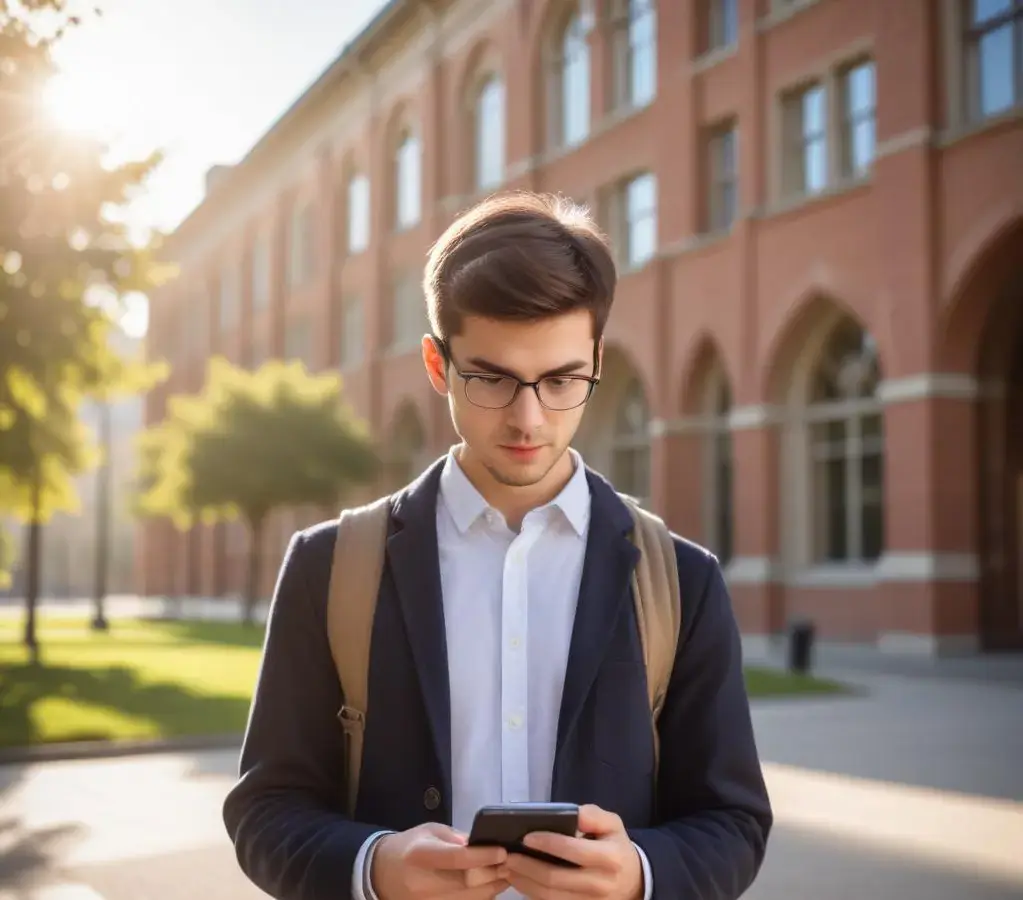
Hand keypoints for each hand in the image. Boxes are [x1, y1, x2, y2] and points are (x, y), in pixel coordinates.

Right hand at [371, 822, 509, 899]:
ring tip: (506, 875)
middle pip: (466, 884)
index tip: (502, 851)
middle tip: (511, 864)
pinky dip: (479, 898)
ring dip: (491, 889)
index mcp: (420, 856)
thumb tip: (482, 845)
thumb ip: (456, 839)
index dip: (482, 856)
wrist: (383, 873)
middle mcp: (422, 884)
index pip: (456, 859)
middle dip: (492, 874)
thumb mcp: (430, 832)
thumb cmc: (411, 846)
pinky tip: (490, 888)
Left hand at [505, 804, 642, 899]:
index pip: (573, 852)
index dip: (548, 844)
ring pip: (549, 897)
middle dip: (527, 866)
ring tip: (507, 867)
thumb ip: (593, 816)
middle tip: (507, 855)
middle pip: (556, 879)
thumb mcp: (612, 824)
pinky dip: (532, 894)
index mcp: (610, 858)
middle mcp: (600, 884)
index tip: (526, 836)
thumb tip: (573, 814)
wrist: (633, 881)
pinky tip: (520, 880)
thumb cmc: (616, 847)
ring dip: (524, 883)